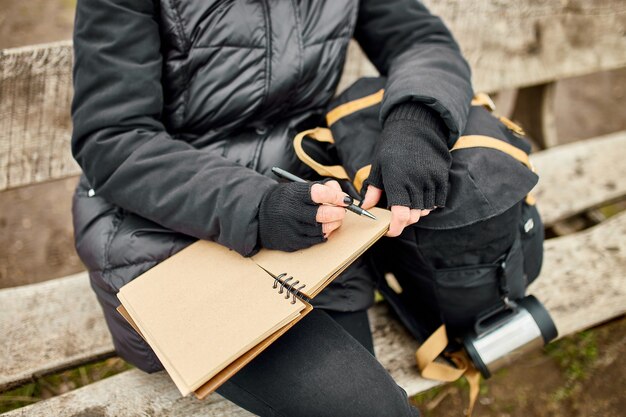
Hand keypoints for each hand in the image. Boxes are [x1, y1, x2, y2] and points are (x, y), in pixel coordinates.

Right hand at [258, 180, 350, 250]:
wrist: (260, 215)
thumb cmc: (285, 199)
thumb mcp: (298, 187)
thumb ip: (322, 188)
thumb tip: (342, 197)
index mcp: (293, 194)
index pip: (318, 193)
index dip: (336, 196)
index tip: (344, 199)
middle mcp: (291, 212)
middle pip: (323, 214)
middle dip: (339, 212)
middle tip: (342, 210)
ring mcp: (292, 229)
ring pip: (323, 229)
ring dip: (334, 224)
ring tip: (334, 218)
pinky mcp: (293, 242)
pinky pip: (317, 240)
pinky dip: (325, 233)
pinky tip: (324, 227)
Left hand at [361, 102, 450, 236]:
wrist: (415, 126)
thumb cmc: (392, 146)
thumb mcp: (379, 166)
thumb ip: (373, 189)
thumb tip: (365, 207)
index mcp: (397, 180)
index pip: (400, 215)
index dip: (395, 228)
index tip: (389, 230)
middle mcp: (416, 181)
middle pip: (413, 216)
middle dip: (403, 221)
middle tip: (395, 216)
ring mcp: (431, 179)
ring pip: (426, 210)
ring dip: (416, 212)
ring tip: (407, 203)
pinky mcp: (441, 177)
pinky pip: (438, 201)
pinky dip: (429, 204)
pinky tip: (420, 198)